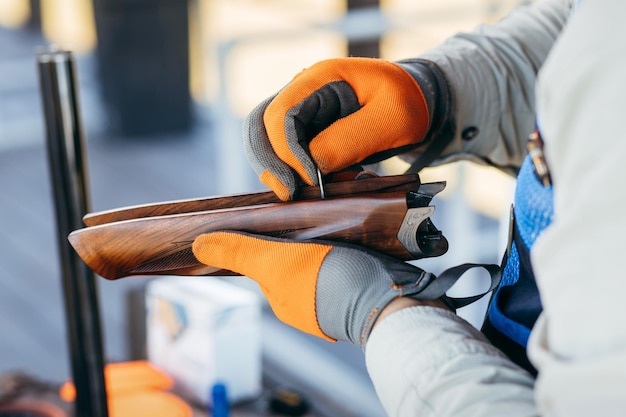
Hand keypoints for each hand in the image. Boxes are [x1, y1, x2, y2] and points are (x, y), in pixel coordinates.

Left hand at [192, 231, 451, 347]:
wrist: (391, 301)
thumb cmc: (331, 282)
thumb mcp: (278, 262)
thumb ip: (242, 252)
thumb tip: (197, 244)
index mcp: (285, 297)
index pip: (268, 259)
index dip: (271, 234)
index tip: (284, 211)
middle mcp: (308, 301)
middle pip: (297, 256)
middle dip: (305, 231)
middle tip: (317, 207)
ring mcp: (339, 296)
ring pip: (326, 255)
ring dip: (332, 232)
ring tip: (341, 212)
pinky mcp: (366, 285)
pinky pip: (351, 257)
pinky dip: (353, 240)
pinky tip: (360, 226)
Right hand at [244, 57, 446, 199]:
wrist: (415, 102)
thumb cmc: (408, 104)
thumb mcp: (390, 121)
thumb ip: (350, 140)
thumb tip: (311, 168)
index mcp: (320, 78)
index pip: (280, 114)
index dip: (286, 150)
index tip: (310, 179)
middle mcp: (301, 93)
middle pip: (259, 127)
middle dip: (270, 163)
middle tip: (291, 194)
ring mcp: (300, 112)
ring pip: (266, 143)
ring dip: (282, 172)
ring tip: (316, 191)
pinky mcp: (305, 132)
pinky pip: (285, 155)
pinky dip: (296, 174)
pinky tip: (327, 184)